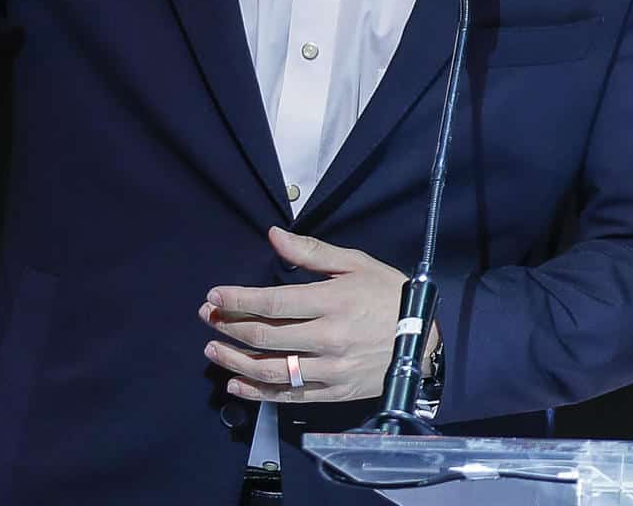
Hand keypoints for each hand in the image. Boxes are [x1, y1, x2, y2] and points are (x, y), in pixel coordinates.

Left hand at [201, 227, 409, 403]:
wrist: (425, 339)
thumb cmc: (388, 294)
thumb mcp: (356, 263)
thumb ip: (311, 252)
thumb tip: (273, 236)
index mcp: (333, 302)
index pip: (273, 303)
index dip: (238, 299)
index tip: (214, 295)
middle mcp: (328, 338)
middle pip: (265, 336)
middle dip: (229, 325)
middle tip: (208, 316)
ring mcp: (330, 370)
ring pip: (271, 370)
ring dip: (234, 361)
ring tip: (212, 349)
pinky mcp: (334, 392)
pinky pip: (288, 396)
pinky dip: (257, 393)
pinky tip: (235, 385)